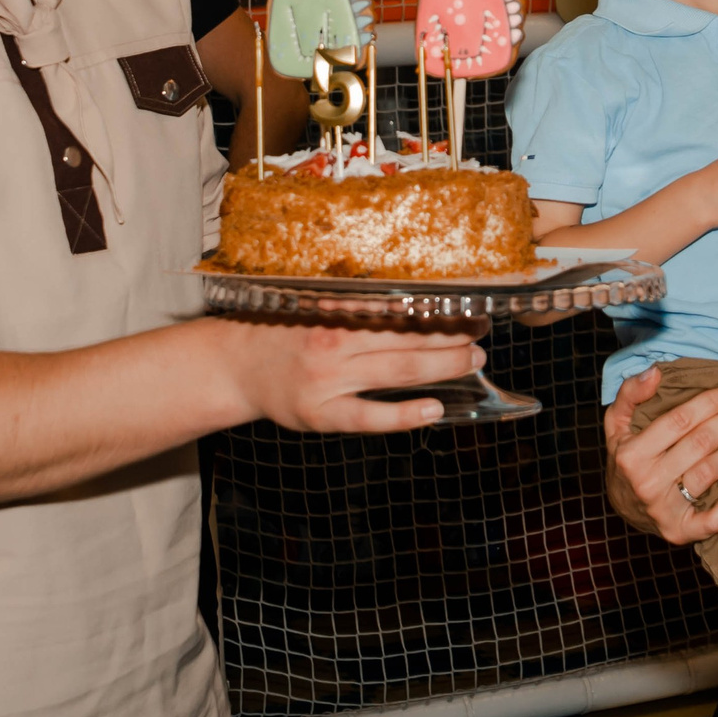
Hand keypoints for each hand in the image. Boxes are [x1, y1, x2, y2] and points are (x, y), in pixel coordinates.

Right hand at [212, 317, 484, 432]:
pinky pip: (369, 417)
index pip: (400, 305)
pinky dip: (405, 414)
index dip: (440, 305)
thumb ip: (361, 304)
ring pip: (398, 371)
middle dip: (453, 334)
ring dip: (443, 366)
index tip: (472, 301)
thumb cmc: (285, 331)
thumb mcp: (318, 305)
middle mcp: (333, 340)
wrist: (235, 366)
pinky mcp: (320, 414)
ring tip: (473, 360)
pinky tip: (434, 409)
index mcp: (335, 308)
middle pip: (407, 336)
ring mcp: (327, 380)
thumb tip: (422, 299)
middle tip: (482, 332)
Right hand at [601, 366, 717, 544]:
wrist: (623, 507)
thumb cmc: (626, 458)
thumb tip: (655, 372)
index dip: (711, 401)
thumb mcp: (617, 424)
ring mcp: (664, 510)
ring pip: (709, 473)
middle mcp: (647, 483)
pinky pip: (712, 519)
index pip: (680, 420)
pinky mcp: (679, 531)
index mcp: (632, 454)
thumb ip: (630, 394)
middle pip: (700, 443)